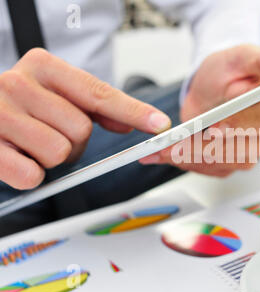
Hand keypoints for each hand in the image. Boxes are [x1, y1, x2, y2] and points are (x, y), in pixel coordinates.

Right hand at [0, 48, 170, 189]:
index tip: (160, 124)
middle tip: (52, 134)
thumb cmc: (21, 105)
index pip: (99, 93)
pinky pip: (32, 175)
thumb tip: (126, 124)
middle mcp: (18, 83)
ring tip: (32, 144)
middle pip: (81, 130)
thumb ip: (93, 105)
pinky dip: (32, 175)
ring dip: (52, 158)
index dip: (133, 111)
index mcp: (43, 66)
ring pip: (59, 153)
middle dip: (74, 142)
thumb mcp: (55, 94)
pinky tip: (18, 158)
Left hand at [140, 45, 259, 176]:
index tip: (216, 126)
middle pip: (238, 153)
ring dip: (190, 157)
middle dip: (205, 148)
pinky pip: (206, 170)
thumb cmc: (228, 72)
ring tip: (163, 148)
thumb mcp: (243, 58)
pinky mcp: (225, 164)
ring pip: (220, 164)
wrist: (209, 88)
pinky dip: (184, 162)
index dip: (239, 128)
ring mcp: (243, 155)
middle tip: (177, 142)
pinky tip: (167, 153)